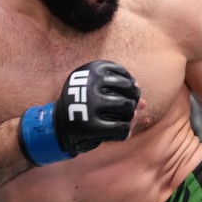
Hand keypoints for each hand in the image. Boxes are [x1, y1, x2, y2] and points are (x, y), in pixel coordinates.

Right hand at [19, 61, 140, 165]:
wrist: (57, 125)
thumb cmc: (84, 105)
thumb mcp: (99, 91)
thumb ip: (123, 93)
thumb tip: (144, 103)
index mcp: (92, 69)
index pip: (125, 75)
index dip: (129, 87)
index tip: (120, 95)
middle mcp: (91, 84)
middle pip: (131, 91)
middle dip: (132, 102)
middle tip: (124, 110)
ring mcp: (90, 104)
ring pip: (128, 109)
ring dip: (129, 118)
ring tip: (120, 120)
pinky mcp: (91, 126)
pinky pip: (122, 129)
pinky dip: (124, 133)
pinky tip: (116, 133)